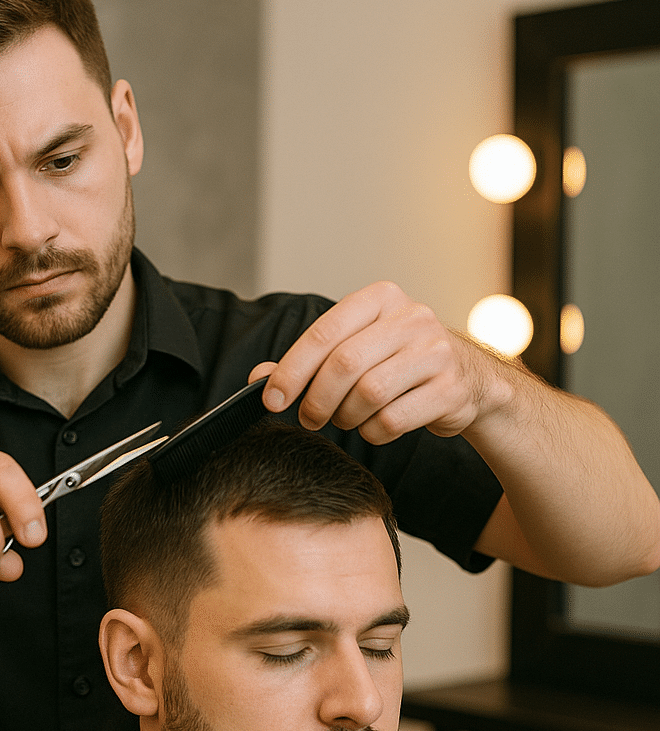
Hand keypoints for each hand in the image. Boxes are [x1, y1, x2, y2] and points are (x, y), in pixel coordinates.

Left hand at [250, 281, 495, 443]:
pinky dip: (373, 431)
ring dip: (346, 417)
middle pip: (344, 365)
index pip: (324, 334)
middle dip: (317, 400)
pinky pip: (392, 419)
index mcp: (380, 299)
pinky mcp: (451, 389)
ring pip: (368, 394)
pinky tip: (375, 425)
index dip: (291, 370)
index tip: (272, 399)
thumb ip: (308, 361)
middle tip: (309, 418)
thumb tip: (260, 378)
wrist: (469, 380)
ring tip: (346, 418)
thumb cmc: (398, 362)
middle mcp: (411, 318)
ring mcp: (436, 352)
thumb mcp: (355, 348)